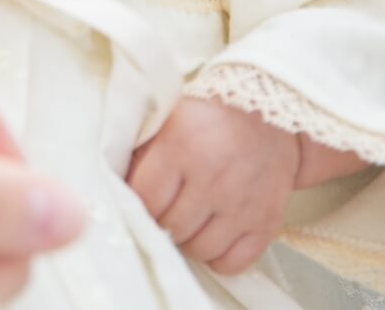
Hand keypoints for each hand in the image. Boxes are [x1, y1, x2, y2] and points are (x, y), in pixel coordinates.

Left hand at [126, 96, 297, 274]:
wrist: (271, 121)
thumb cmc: (208, 122)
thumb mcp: (167, 120)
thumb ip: (138, 151)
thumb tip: (113, 189)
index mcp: (183, 145)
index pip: (144, 198)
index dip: (137, 203)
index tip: (140, 198)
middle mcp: (214, 177)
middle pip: (171, 228)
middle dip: (162, 223)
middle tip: (165, 210)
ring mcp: (243, 204)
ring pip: (199, 250)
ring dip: (188, 241)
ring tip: (188, 220)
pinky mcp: (266, 223)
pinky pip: (231, 264)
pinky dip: (217, 256)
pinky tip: (213, 233)